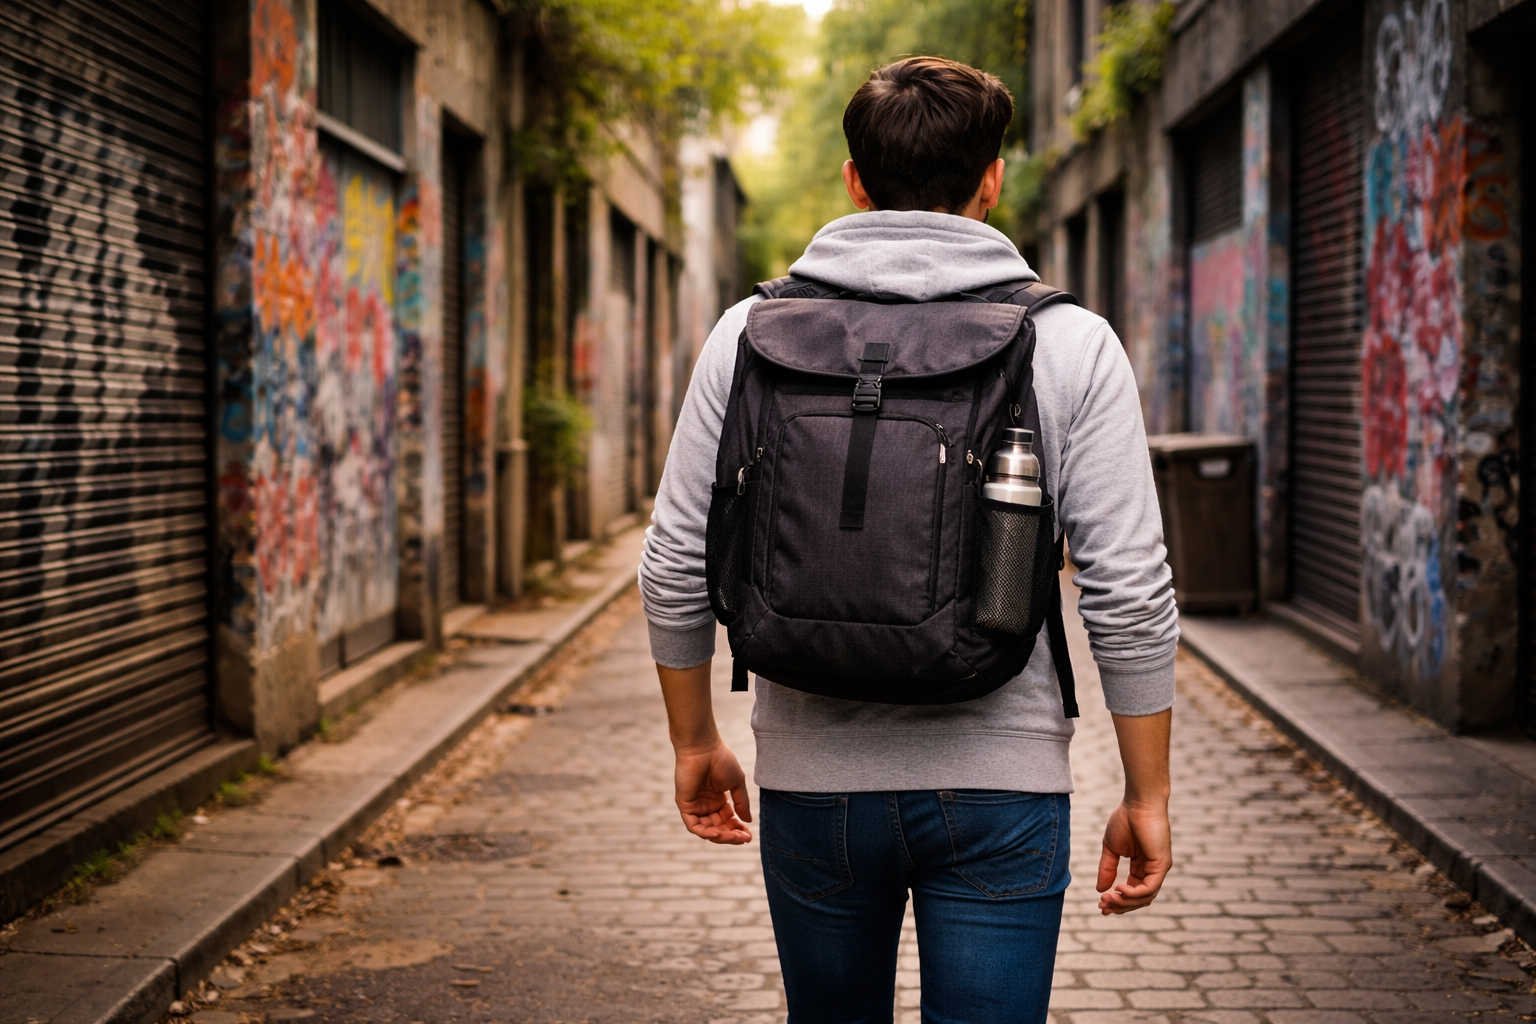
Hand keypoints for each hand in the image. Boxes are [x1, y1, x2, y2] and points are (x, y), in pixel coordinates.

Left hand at [674, 742, 752, 844]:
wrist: (704, 748)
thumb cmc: (721, 759)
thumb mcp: (737, 784)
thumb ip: (742, 803)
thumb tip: (748, 821)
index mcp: (717, 800)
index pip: (727, 821)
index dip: (738, 830)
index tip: (749, 835)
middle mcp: (706, 805)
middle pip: (719, 829)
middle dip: (732, 836)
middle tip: (744, 839)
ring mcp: (695, 806)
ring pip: (707, 831)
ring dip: (722, 836)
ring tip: (735, 837)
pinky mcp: (685, 805)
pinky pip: (694, 826)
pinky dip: (706, 833)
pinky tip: (719, 832)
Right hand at [1097, 799, 1171, 913]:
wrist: (1138, 803)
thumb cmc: (1126, 820)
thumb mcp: (1111, 848)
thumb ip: (1107, 869)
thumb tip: (1099, 890)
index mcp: (1141, 867)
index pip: (1131, 892)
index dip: (1117, 901)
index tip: (1100, 906)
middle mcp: (1152, 871)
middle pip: (1138, 899)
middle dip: (1119, 906)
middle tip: (1102, 907)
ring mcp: (1158, 869)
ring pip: (1144, 898)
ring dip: (1125, 902)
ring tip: (1107, 899)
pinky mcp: (1162, 865)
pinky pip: (1149, 888)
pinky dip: (1134, 893)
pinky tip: (1119, 889)